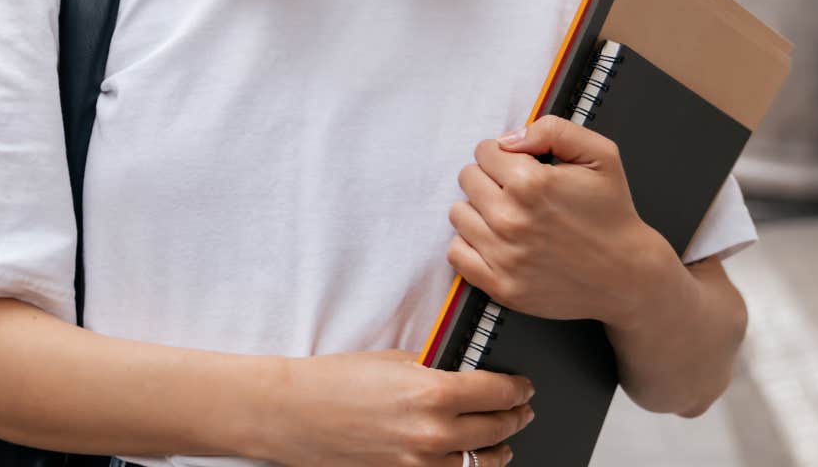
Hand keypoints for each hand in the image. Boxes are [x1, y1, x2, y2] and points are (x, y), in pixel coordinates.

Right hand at [257, 349, 534, 464]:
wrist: (294, 413)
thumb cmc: (334, 381)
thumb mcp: (394, 361)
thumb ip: (436, 370)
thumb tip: (467, 375)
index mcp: (434, 392)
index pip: (498, 392)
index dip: (518, 389)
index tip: (523, 387)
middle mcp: (433, 433)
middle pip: (497, 428)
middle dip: (515, 417)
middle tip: (521, 409)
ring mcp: (419, 463)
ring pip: (481, 463)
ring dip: (499, 450)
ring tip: (504, 443)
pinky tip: (470, 461)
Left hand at [446, 116, 680, 327]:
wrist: (627, 275)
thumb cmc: (612, 213)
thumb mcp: (600, 155)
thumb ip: (553, 130)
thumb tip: (509, 139)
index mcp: (531, 183)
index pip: (484, 152)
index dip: (503, 154)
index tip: (520, 166)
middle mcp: (511, 220)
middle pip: (468, 179)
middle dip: (489, 178)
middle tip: (515, 191)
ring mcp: (504, 256)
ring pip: (459, 214)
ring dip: (479, 210)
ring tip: (508, 215)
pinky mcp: (501, 286)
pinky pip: (457, 254)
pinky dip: (470, 244)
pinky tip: (495, 240)